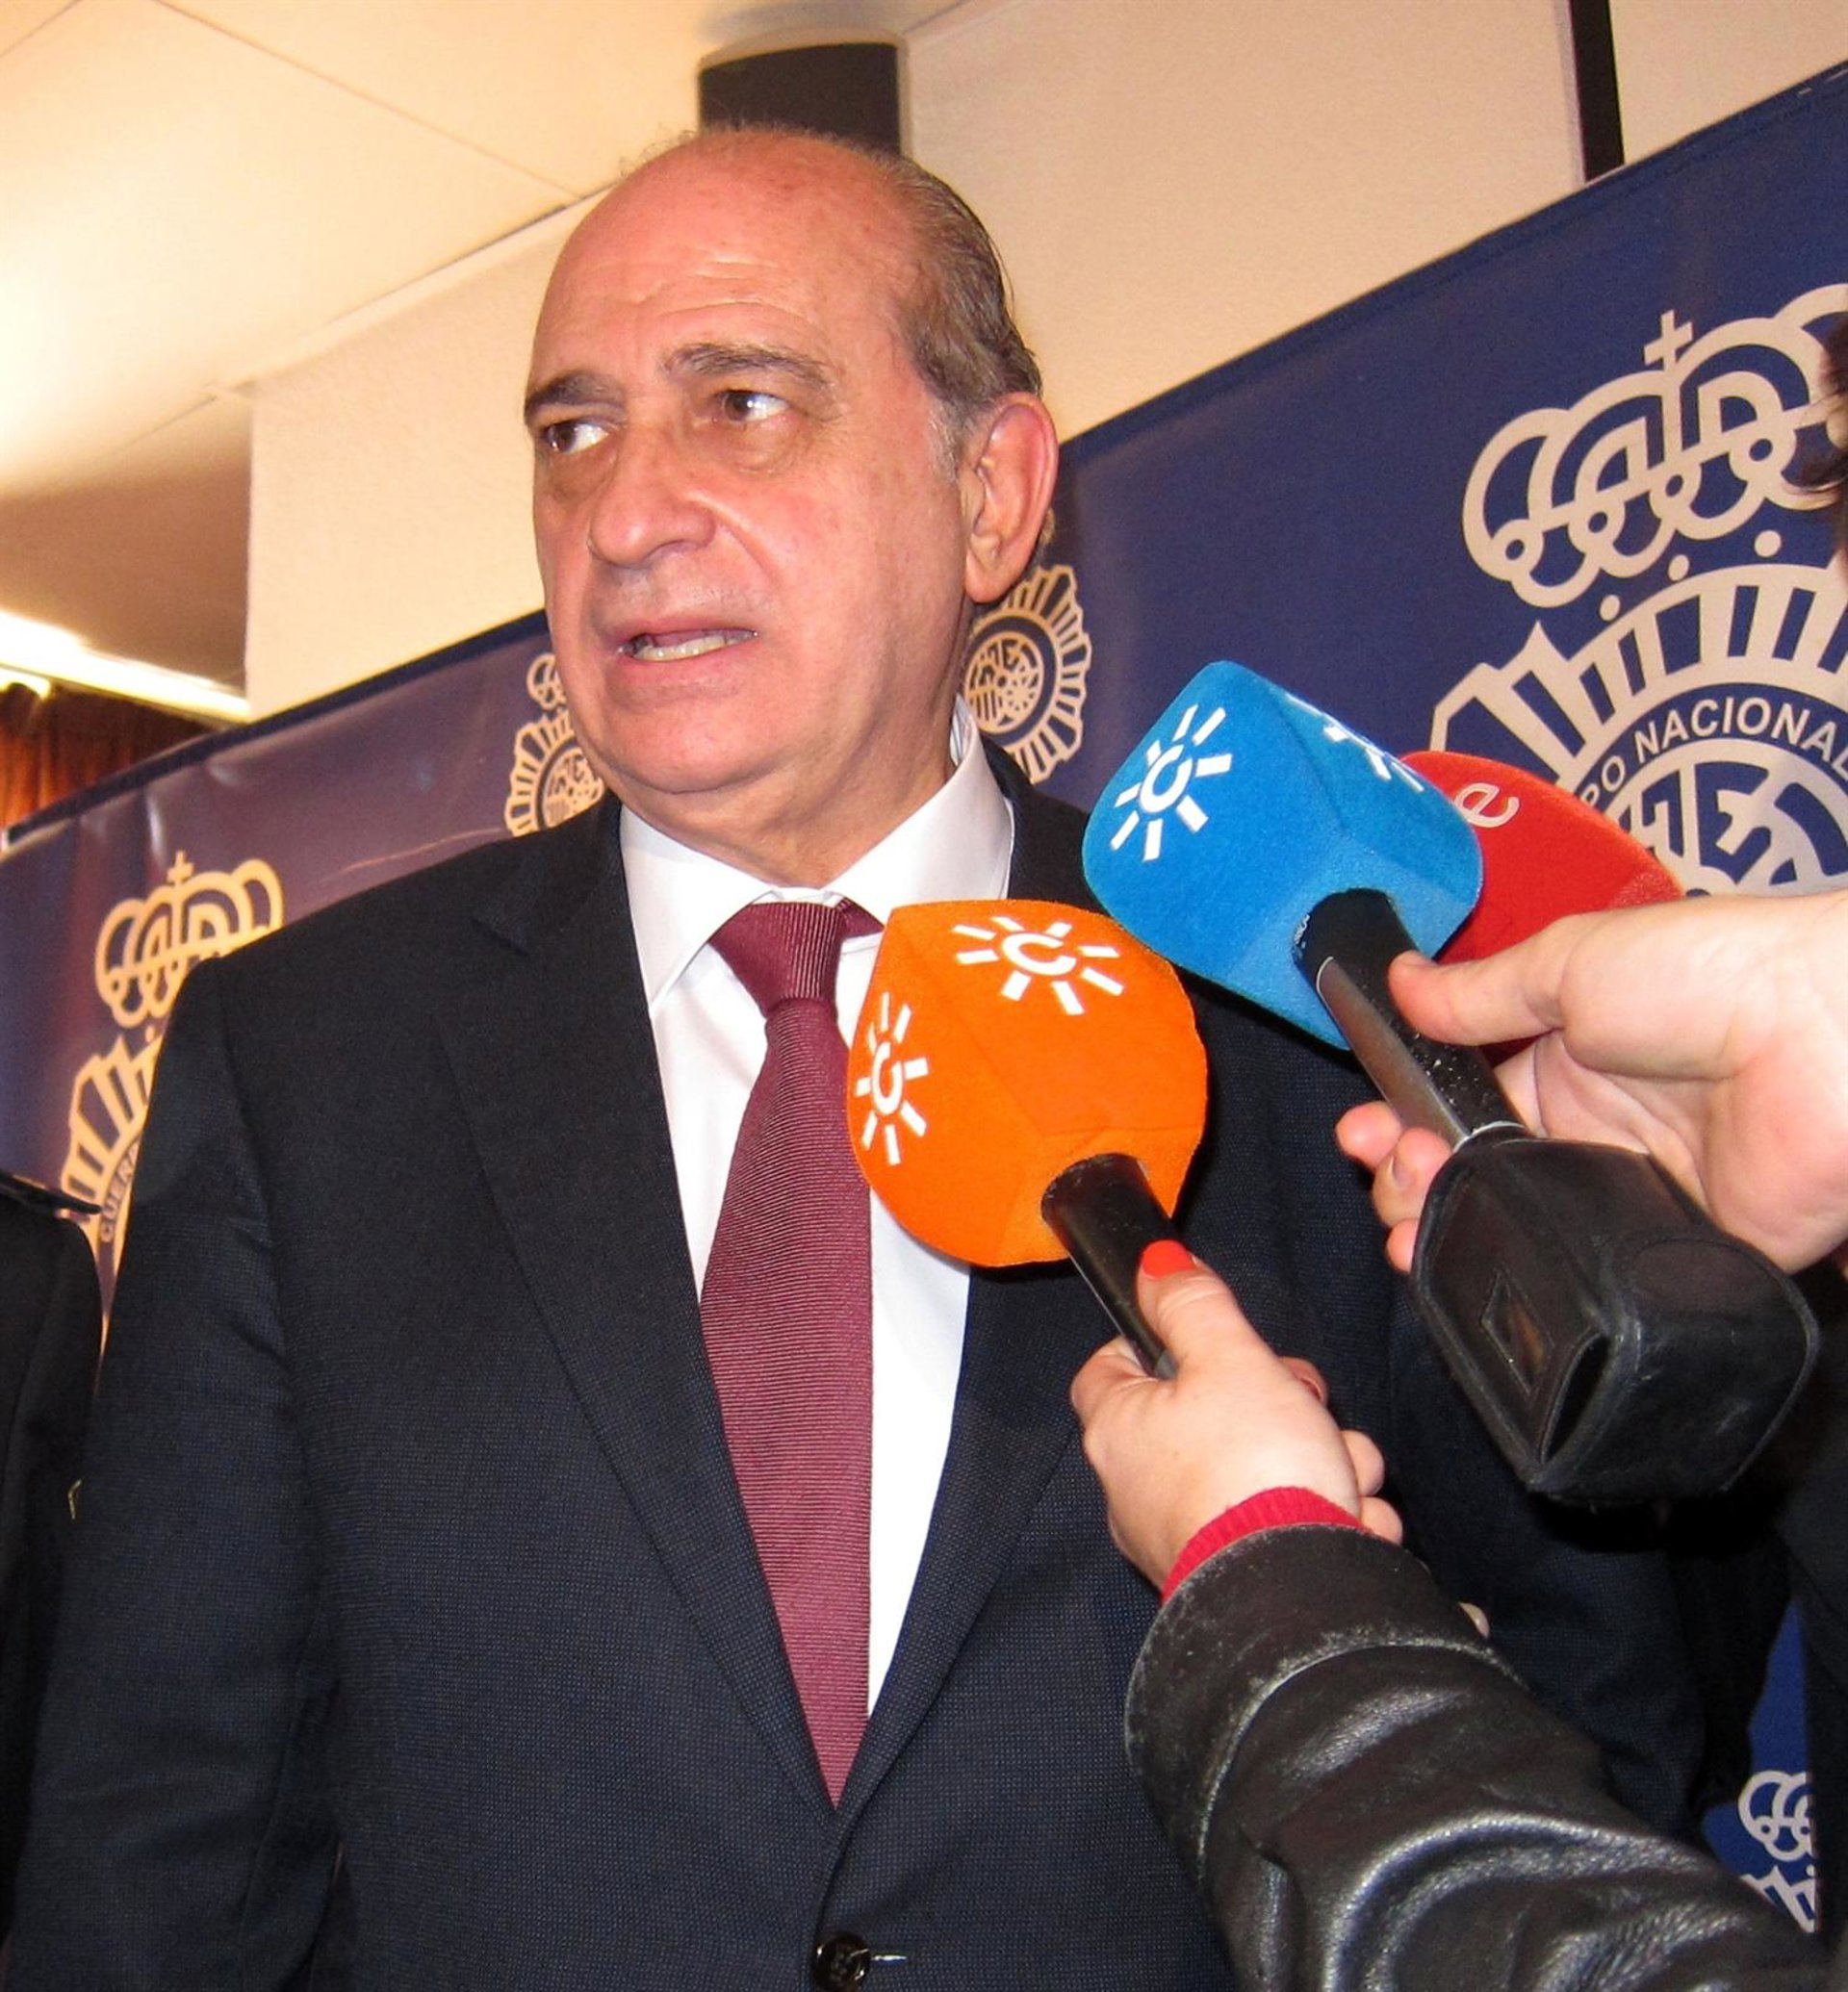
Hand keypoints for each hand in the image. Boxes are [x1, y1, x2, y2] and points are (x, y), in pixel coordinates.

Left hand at [1070, 1251, 1401, 1587]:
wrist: (1295, 1598)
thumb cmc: (1253, 1471)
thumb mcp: (1231, 1359)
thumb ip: (1194, 1304)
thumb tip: (1156, 1263)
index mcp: (1120, 1429)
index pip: (1112, 1364)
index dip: (1159, 1340)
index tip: (1210, 1335)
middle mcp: (1139, 1489)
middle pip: (1207, 1415)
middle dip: (1276, 1403)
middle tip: (1305, 1403)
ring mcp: (1187, 1538)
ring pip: (1261, 1470)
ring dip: (1317, 1460)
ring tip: (1339, 1471)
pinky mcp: (1236, 1579)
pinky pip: (1282, 1528)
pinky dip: (1324, 1518)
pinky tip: (1348, 1522)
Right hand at [1336, 891, 1847, 1275]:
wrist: (1831, 1036)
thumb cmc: (1706, 975)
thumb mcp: (1572, 964)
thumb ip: (1479, 993)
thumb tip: (1396, 983)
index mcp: (1565, 1059)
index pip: (1462, 1105)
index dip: (1403, 1119)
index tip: (1362, 1127)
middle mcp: (1591, 1133)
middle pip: (1473, 1177)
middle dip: (1408, 1178)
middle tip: (1387, 1170)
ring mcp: (1628, 1197)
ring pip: (1513, 1234)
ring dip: (1444, 1231)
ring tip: (1407, 1224)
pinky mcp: (1670, 1256)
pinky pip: (1579, 1280)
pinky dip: (1518, 1281)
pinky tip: (1467, 1271)